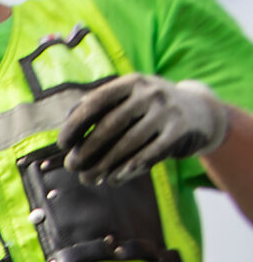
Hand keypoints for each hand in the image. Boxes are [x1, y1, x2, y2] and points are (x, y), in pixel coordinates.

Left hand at [63, 75, 229, 183]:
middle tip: (72, 167)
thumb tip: (66, 125)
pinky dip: (128, 169)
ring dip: (104, 165)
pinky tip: (114, 179)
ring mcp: (167, 110)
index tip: (62, 144)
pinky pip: (149, 154)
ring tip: (89, 178)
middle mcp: (150, 92)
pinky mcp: (179, 130)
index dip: (76, 124)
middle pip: (110, 125)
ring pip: (128, 143)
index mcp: (131, 83)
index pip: (97, 101)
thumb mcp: (129, 100)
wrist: (198, 112)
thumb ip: (101, 109)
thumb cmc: (149, 111)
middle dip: (87, 150)